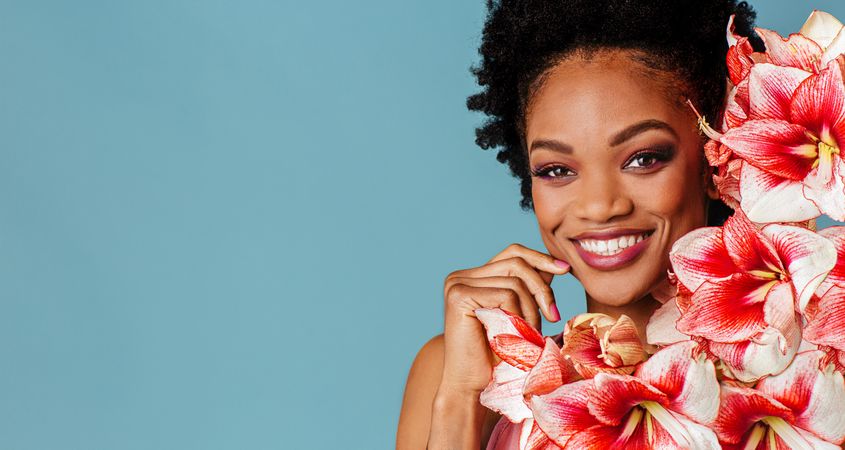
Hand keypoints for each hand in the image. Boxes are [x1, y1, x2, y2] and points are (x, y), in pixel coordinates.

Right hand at [438, 243, 569, 394]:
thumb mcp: (519, 316)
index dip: (540, 258)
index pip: (512, 253)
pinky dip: (519, 315)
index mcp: (473, 277)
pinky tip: (517, 335)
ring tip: (531, 334)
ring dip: (532, 309)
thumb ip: (530, 290)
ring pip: (514, 281)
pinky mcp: (459, 296)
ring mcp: (457, 284)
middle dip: (541, 289)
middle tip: (553, 316)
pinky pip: (505, 294)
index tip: (565, 270)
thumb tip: (554, 266)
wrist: (473, 387)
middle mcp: (461, 276)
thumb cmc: (497, 356)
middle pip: (516, 263)